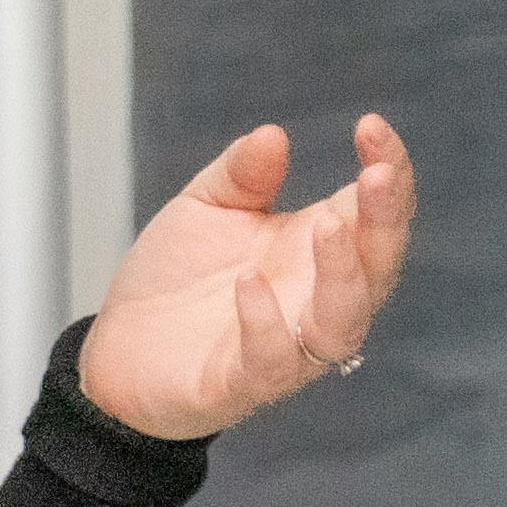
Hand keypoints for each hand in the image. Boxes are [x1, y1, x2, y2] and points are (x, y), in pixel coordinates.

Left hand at [73, 113, 417, 440]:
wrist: (117, 351)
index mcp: (319, 245)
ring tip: (326, 225)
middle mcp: (318, 295)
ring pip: (345, 318)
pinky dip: (266, 323)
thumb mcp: (203, 209)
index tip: (370, 124)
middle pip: (380, 261)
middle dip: (386, 217)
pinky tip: (247, 284)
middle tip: (377, 172)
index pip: (377, 207)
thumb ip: (240, 176)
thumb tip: (272, 135)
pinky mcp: (246, 381)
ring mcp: (290, 342)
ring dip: (343, 273)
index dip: (389, 166)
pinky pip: (275, 360)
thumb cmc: (175, 278)